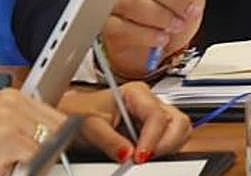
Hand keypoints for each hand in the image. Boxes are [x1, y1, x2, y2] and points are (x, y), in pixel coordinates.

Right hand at [0, 88, 64, 175]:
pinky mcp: (5, 137)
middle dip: (50, 146)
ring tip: (14, 161)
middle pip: (56, 126)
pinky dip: (30, 167)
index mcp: (11, 97)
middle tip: (27, 159)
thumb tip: (68, 124)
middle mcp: (9, 101)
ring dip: (38, 158)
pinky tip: (8, 165)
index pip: (55, 114)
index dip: (59, 134)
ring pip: (48, 141)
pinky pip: (37, 155)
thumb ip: (32, 125)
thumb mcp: (7, 133)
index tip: (61, 143)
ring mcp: (6, 117)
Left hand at [60, 82, 191, 163]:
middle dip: (166, 142)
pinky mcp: (155, 128)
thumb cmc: (80, 113)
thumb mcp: (90, 127)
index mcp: (136, 92)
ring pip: (180, 129)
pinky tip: (147, 153)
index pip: (156, 115)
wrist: (71, 117)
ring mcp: (154, 114)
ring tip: (145, 155)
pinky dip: (165, 149)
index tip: (141, 156)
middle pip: (177, 121)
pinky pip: (173, 138)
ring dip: (168, 146)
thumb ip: (109, 141)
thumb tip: (127, 154)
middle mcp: (149, 101)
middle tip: (146, 157)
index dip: (152, 138)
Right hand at [101, 0, 205, 78]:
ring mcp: (114, 1)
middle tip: (188, 11)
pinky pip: (122, 27)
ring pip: (131, 2)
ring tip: (176, 26)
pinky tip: (161, 38)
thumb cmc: (172, 19)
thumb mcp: (191, 1)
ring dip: (160, 16)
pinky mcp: (107, 25)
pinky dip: (146, 34)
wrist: (158, 52)